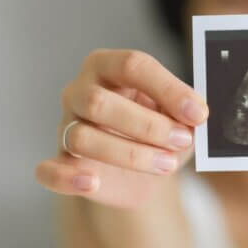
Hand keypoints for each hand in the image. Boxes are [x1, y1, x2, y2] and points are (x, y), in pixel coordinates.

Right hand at [35, 49, 208, 208]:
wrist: (140, 171)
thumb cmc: (158, 129)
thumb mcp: (176, 116)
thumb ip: (183, 111)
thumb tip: (195, 115)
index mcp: (109, 66)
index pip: (133, 65)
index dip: (168, 89)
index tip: (198, 113)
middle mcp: (80, 90)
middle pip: (100, 102)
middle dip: (147, 124)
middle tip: (182, 139)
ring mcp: (64, 126)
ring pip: (81, 138)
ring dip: (130, 154)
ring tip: (167, 164)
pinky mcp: (60, 163)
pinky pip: (49, 171)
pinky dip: (68, 178)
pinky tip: (93, 183)